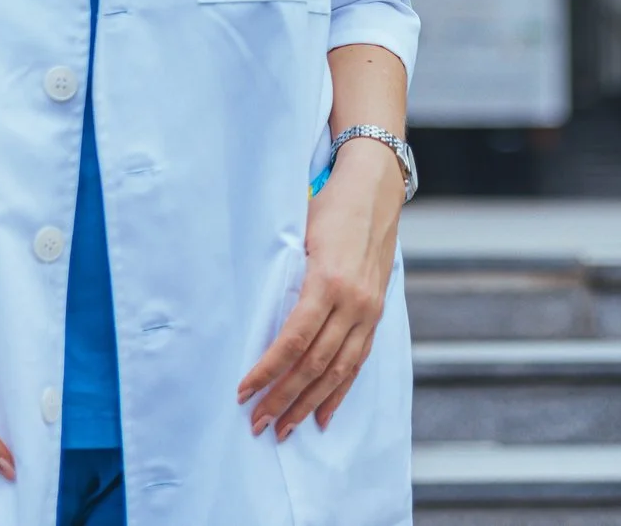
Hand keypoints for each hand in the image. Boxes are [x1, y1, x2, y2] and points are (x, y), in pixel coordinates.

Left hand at [236, 137, 404, 437]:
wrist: (376, 191)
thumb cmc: (331, 207)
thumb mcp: (299, 231)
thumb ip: (281, 271)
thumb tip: (247, 306)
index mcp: (329, 281)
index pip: (294, 339)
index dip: (268, 369)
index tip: (244, 391)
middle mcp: (354, 302)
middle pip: (315, 364)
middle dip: (284, 398)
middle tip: (257, 423)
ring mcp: (369, 311)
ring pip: (338, 371)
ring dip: (308, 404)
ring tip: (284, 429)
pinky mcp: (376, 315)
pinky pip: (358, 362)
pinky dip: (340, 392)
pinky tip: (323, 415)